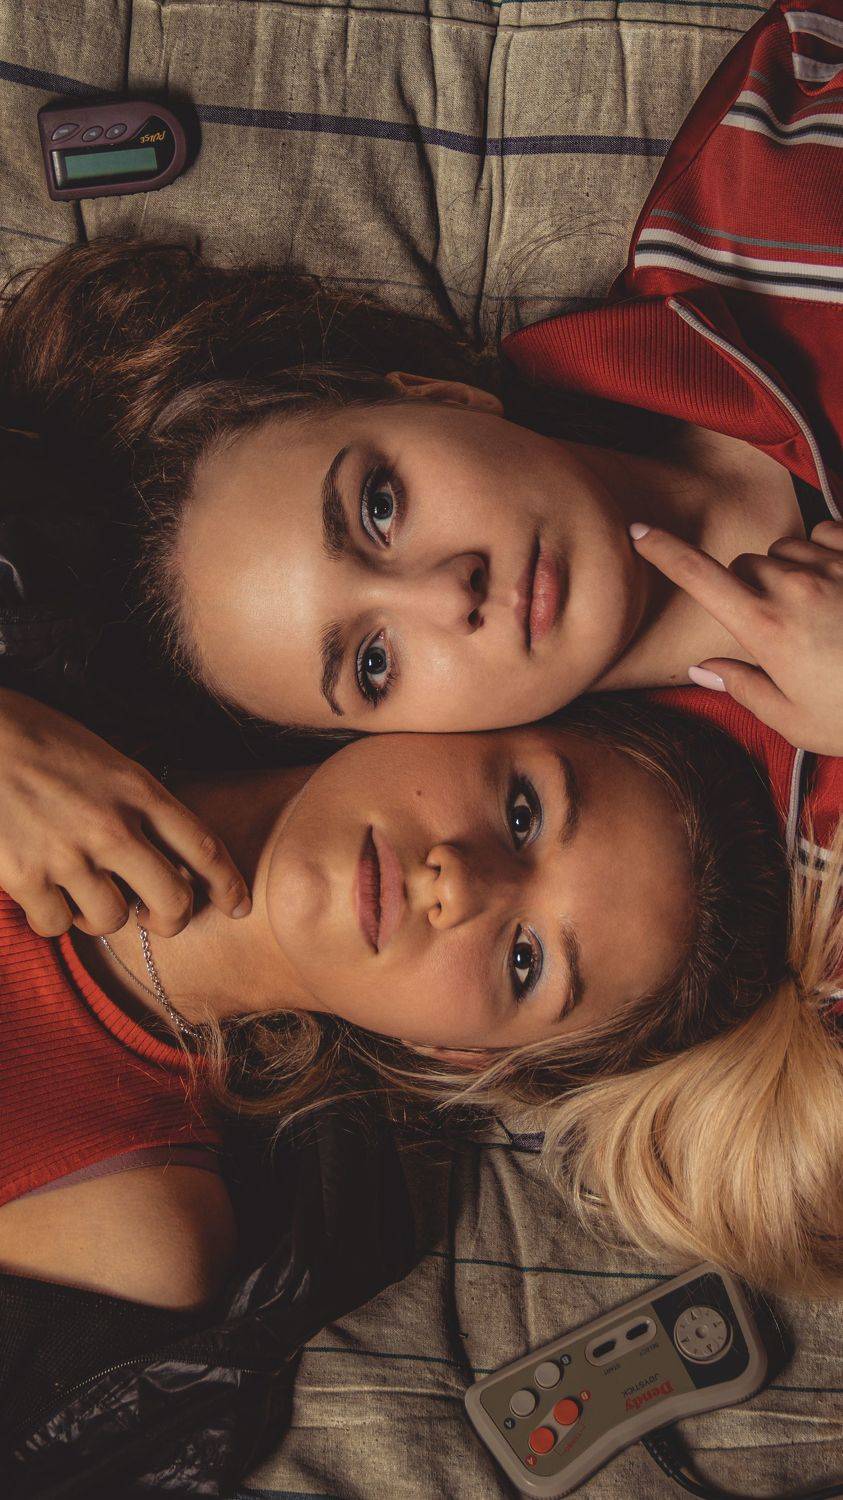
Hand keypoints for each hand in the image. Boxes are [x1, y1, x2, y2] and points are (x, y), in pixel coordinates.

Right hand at [0, 688, 250, 937]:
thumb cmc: (34, 736)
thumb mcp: (102, 755)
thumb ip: (134, 798)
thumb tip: (159, 844)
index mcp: (136, 789)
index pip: (203, 846)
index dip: (227, 883)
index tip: (237, 904)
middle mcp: (111, 825)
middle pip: (172, 899)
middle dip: (170, 919)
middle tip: (155, 918)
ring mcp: (68, 854)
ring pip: (113, 920)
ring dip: (104, 917)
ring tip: (86, 896)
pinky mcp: (24, 876)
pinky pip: (57, 925)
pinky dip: (54, 918)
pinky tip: (46, 896)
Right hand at [630, 518, 842, 754]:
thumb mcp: (794, 719)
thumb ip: (743, 687)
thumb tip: (704, 668)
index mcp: (765, 629)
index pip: (699, 578)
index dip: (664, 553)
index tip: (639, 534)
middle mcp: (794, 588)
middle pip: (744, 564)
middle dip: (745, 586)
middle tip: (769, 626)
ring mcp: (834, 568)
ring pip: (785, 549)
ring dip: (786, 570)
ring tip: (813, 610)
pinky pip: (826, 532)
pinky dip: (822, 550)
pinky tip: (834, 581)